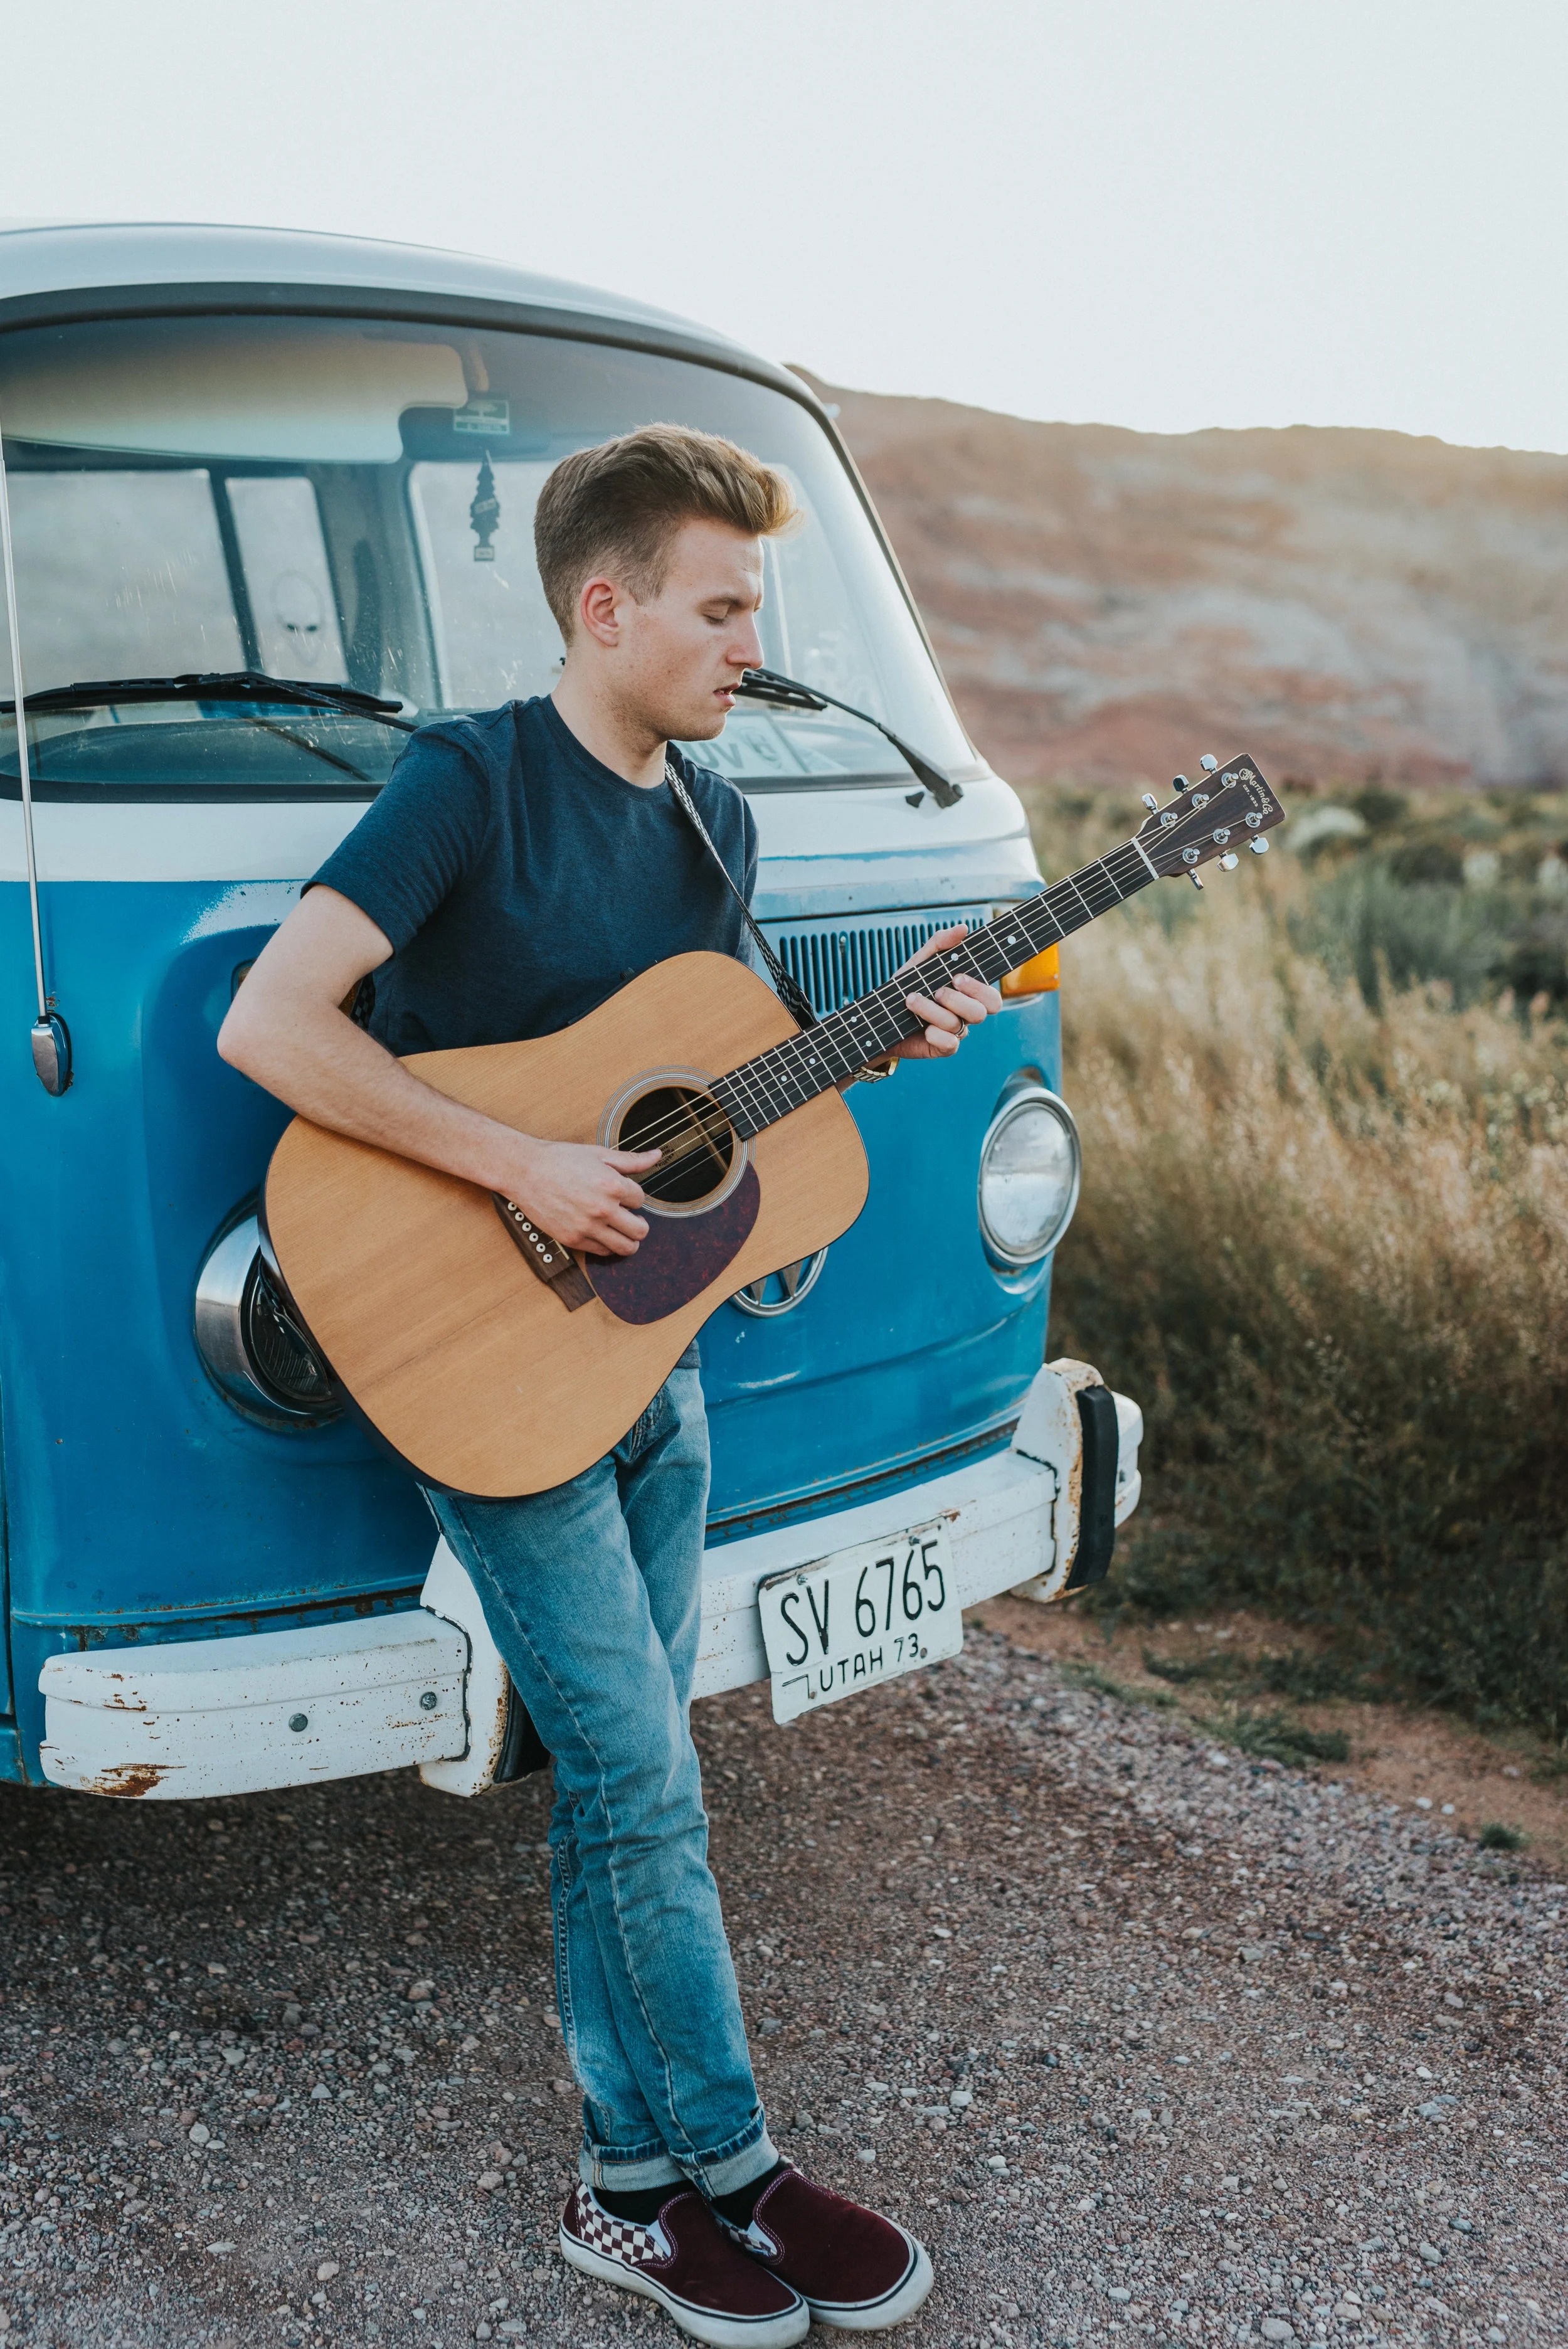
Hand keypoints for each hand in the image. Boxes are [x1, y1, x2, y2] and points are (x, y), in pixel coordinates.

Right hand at [499, 1138, 660, 1257]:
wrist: (525, 1171)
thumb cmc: (559, 1160)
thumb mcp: (598, 1154)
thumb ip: (631, 1160)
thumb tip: (657, 1156)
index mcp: (612, 1185)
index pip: (641, 1199)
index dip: (634, 1196)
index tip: (623, 1194)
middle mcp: (603, 1209)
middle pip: (641, 1230)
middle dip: (639, 1223)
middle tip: (630, 1217)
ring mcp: (588, 1227)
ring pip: (626, 1247)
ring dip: (628, 1240)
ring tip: (621, 1230)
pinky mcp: (573, 1239)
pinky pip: (602, 1252)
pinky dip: (607, 1245)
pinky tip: (601, 1233)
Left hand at [894, 925, 1002, 1059]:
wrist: (880, 1017)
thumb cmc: (905, 988)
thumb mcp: (920, 962)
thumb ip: (940, 944)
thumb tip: (963, 929)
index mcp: (967, 994)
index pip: (992, 997)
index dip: (981, 988)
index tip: (957, 976)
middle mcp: (965, 1014)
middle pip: (982, 1012)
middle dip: (960, 1000)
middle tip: (938, 990)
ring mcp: (954, 1032)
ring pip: (958, 1024)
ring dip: (932, 1011)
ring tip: (911, 1000)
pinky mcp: (942, 1047)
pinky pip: (949, 1044)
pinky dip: (935, 1035)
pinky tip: (921, 1028)